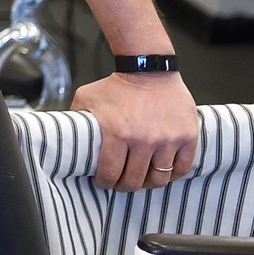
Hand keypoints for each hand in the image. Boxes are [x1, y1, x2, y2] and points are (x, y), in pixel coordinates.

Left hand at [71, 71, 197, 190]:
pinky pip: (182, 168)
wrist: (148, 69)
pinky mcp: (187, 137)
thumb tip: (67, 138)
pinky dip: (172, 174)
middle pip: (135, 180)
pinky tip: (161, 170)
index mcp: (117, 133)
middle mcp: (143, 139)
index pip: (110, 173)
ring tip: (141, 178)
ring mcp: (167, 139)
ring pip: (159, 178)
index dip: (104, 182)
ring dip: (148, 183)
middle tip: (121, 182)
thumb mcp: (87, 98)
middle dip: (125, 185)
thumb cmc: (116, 85)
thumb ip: (77, 119)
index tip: (103, 182)